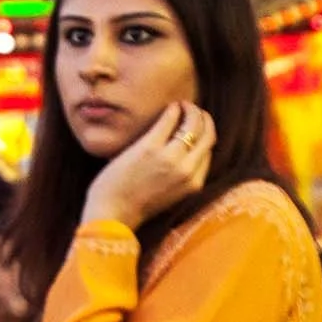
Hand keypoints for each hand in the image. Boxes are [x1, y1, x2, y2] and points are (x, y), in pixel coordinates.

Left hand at [81, 102, 213, 231]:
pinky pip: (170, 119)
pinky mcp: (150, 147)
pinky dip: (174, 109)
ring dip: (191, 110)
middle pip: (207, 135)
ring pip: (193, 124)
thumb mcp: (170, 196)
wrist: (113, 215)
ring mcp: (169, 158)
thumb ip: (181, 176)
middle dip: (203, 118)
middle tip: (193, 110)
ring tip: (182, 106)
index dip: (204, 135)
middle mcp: (186, 170)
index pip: (208, 151)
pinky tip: (171, 107)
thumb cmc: (136, 206)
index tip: (196, 127)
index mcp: (193, 184)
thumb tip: (184, 151)